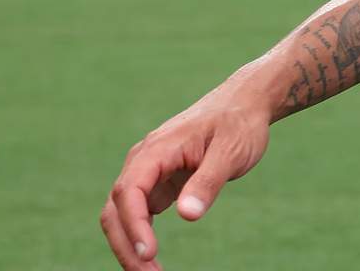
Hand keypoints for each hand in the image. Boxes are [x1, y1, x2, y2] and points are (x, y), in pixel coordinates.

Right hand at [99, 83, 272, 269]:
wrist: (242, 104)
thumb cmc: (238, 124)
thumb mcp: (231, 150)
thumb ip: (209, 181)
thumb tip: (188, 215)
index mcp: (157, 149)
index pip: (130, 190)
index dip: (133, 225)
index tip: (149, 254)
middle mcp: (143, 160)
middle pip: (116, 208)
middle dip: (126, 245)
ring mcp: (147, 172)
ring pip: (121, 214)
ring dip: (129, 245)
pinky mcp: (156, 183)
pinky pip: (136, 214)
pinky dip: (138, 237)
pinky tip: (150, 258)